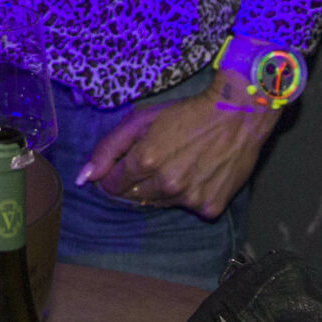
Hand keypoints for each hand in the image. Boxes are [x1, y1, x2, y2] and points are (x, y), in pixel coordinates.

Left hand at [76, 74, 278, 220]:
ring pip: (159, 204)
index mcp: (145, 160)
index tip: (123, 165)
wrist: (237, 116)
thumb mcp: (142, 119)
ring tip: (178, 164)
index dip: (113, 175)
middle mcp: (166, 183)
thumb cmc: (187, 112)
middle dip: (136, 181)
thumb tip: (83, 177)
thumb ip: (109, 147)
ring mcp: (189, 198)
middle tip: (155, 160)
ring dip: (161, 189)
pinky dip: (188, 195)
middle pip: (134, 197)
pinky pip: (187, 208)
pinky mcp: (210, 208)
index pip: (111, 185)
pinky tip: (197, 174)